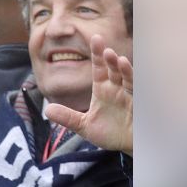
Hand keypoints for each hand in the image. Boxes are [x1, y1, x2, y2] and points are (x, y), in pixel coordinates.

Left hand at [46, 35, 133, 155]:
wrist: (128, 146)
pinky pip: (138, 90)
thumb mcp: (85, 126)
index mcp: (104, 89)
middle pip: (113, 69)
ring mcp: (130, 95)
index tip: (95, 39)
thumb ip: (68, 118)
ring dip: (122, 68)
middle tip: (102, 45)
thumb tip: (47, 110)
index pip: (100, 68)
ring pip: (127, 77)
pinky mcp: (140, 104)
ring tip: (115, 58)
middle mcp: (117, 88)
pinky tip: (129, 72)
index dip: (97, 55)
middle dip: (108, 58)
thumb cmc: (111, 133)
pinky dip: (134, 81)